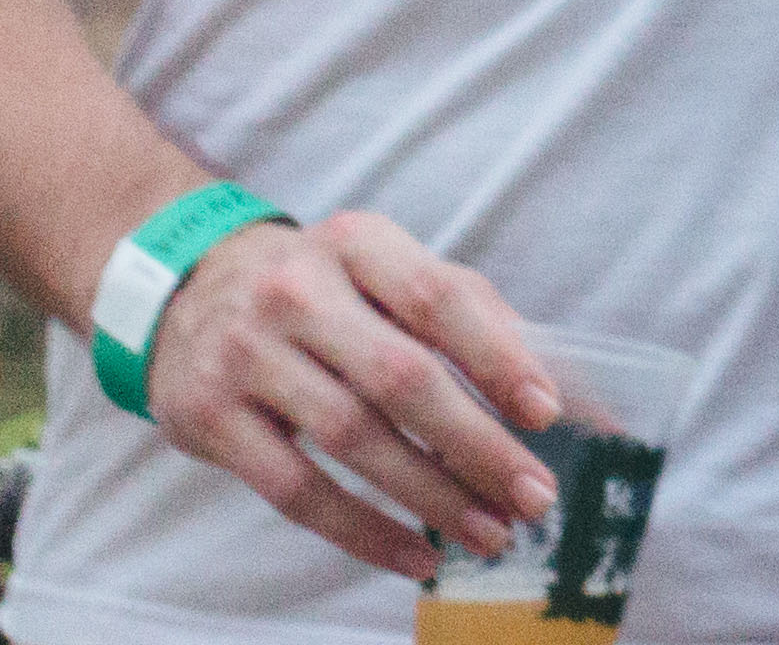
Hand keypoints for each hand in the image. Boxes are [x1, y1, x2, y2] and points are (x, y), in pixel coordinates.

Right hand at [139, 209, 565, 580]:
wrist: (184, 291)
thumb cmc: (326, 289)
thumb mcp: (387, 272)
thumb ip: (476, 321)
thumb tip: (574, 397)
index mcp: (359, 242)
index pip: (440, 297)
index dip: (498, 355)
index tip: (547, 412)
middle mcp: (297, 292)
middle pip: (401, 377)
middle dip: (477, 444)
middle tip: (535, 495)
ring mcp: (246, 355)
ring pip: (353, 438)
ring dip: (431, 495)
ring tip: (490, 533)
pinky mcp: (207, 419)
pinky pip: (296, 490)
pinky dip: (363, 531)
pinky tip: (417, 556)